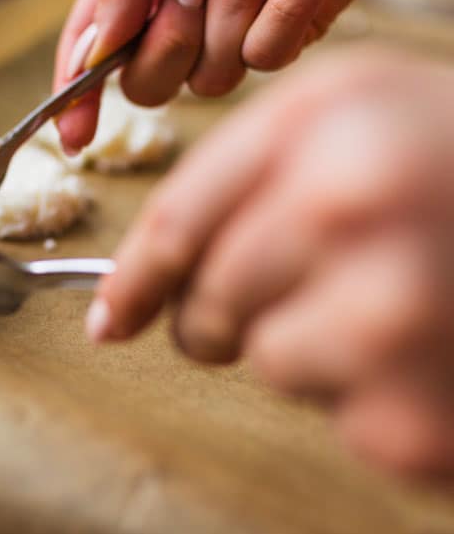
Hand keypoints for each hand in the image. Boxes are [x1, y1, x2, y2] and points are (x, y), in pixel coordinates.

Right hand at [53, 0, 450, 152]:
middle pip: (146, 84)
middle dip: (168, 38)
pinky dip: (286, 4)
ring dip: (232, 7)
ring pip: (208, 80)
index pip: (91, 53)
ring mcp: (229, 29)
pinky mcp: (284, 34)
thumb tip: (98, 51)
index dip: (76, 97)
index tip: (72, 133)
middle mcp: (176, 12)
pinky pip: (266, 57)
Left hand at [87, 45, 453, 480]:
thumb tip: (136, 295)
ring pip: (268, 361)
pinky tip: (433, 349)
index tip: (111, 316)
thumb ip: (246, 178)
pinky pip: (337, 415)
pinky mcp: (414, 415)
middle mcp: (347, 207)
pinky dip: (372, 394)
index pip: (178, 222)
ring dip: (313, 345)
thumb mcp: (365, 119)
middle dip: (223, 313)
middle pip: (209, 302)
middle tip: (300, 291)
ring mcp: (387, 313)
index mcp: (328, 120)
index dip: (135, 277)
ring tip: (400, 303)